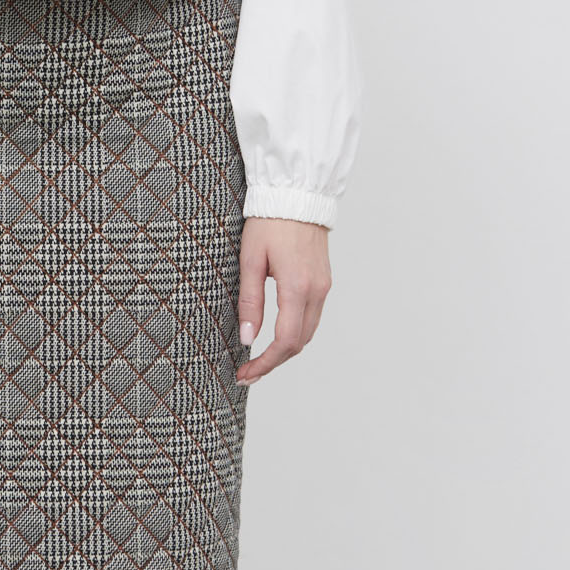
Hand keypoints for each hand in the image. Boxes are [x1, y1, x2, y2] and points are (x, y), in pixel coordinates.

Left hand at [235, 217, 331, 384]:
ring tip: (259, 359)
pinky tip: (276, 336)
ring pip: (307, 332)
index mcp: (297, 287)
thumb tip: (248, 339)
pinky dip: (295, 333)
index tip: (246, 374)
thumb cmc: (269, 223)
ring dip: (285, 350)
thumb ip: (250, 302)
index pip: (286, 341)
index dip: (266, 363)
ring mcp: (323, 287)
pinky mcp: (324, 281)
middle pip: (299, 343)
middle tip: (248, 373)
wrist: (297, 195)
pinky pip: (312, 317)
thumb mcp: (250, 260)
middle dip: (274, 362)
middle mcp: (316, 291)